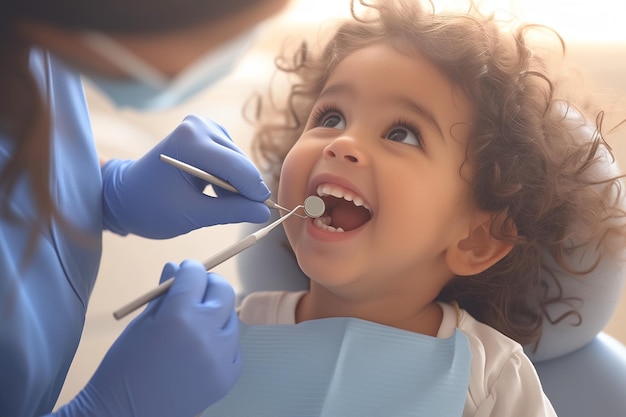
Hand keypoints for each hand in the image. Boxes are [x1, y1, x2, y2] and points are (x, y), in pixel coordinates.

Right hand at [54, 260, 240, 416]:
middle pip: (222, 291)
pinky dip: (221, 342)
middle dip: (209, 284)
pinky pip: (234, 346)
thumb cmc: (125, 365)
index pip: (196, 275)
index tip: (185, 270)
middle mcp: (205, 334)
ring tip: (195, 324)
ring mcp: (221, 357)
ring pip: (231, 318)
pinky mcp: (229, 376)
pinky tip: (201, 348)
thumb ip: (165, 293)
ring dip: (216, 314)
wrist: (126, 415)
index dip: (190, 269)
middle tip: (196, 289)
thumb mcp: (142, 323)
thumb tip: (177, 266)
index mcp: (178, 317)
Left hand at [102, 115, 270, 237]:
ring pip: (239, 161)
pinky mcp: (207, 132)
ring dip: (236, 185)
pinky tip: (214, 191)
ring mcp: (203, 126)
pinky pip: (231, 158)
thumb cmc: (150, 207)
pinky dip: (229, 177)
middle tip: (235, 213)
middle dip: (243, 190)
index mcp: (189, 142)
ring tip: (217, 203)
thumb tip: (263, 213)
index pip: (236, 167)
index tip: (263, 212)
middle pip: (240, 163)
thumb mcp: (192, 215)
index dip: (253, 191)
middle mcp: (199, 126)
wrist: (125, 195)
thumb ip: (231, 212)